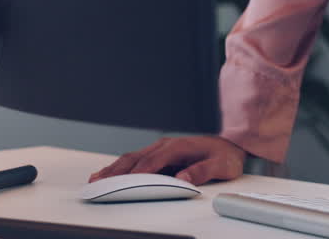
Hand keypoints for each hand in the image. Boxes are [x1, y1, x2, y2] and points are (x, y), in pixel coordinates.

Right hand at [89, 136, 245, 185]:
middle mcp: (167, 145)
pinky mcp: (159, 154)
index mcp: (179, 146)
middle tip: (100, 182)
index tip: (127, 182)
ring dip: (114, 168)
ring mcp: (161, 149)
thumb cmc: (226, 156)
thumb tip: (184, 178)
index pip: (154, 160)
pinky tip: (108, 173)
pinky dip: (120, 167)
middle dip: (118, 170)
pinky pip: (136, 160)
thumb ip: (203, 171)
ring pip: (132, 158)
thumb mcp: (221, 165)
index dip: (140, 171)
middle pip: (137, 158)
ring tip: (96, 179)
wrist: (232, 145)